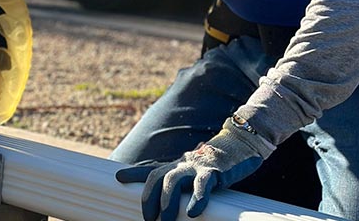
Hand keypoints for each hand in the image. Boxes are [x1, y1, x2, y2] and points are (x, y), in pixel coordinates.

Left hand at [115, 117, 275, 220]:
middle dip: (148, 198)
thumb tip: (169, 204)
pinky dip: (195, 199)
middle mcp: (182, 164)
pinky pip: (202, 186)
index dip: (133, 173)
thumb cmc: (215, 166)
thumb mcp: (193, 174)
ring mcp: (196, 167)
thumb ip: (179, 184)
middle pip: (157, 176)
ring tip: (164, 220)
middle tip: (148, 219)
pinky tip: (192, 212)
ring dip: (166, 201)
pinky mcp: (213, 172)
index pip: (150, 169)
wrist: (240, 145)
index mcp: (176, 166)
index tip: (118, 177)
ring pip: (173, 180)